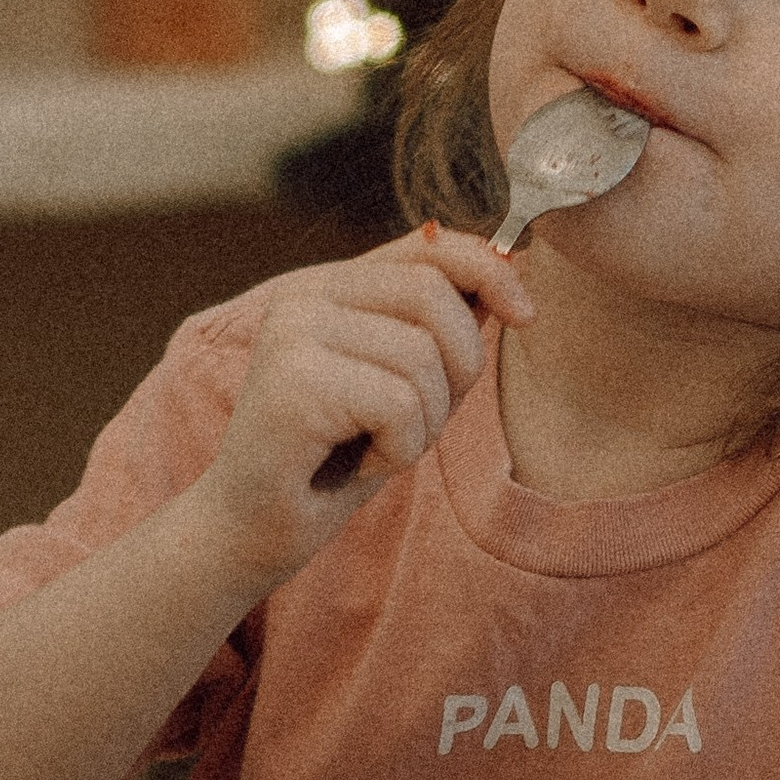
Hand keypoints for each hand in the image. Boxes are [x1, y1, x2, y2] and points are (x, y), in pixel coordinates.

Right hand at [194, 226, 529, 587]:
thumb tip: (508, 273)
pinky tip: (356, 462)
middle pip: (433, 296)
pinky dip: (398, 449)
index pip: (426, 247)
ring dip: (423, 423)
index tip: (526, 313)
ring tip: (373, 444)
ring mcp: (292, 333)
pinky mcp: (293, 381)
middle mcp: (303, 296)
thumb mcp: (402, 382)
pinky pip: (400, 403)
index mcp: (328, 287)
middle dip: (456, 368)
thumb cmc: (333, 460)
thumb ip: (439, 326)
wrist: (253, 531)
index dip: (488, 270)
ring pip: (423, 356)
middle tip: (415, 421)